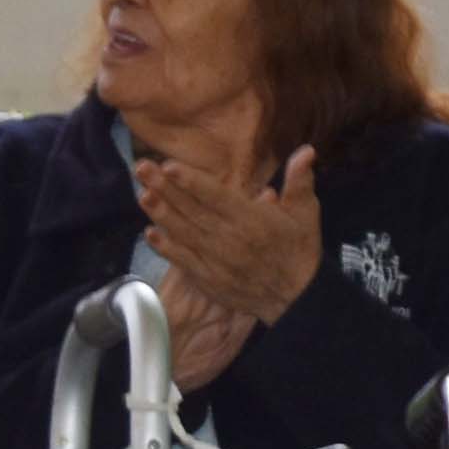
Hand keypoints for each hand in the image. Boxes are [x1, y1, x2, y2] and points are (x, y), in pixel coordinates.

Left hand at [138, 141, 325, 387]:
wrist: (296, 298)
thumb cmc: (299, 250)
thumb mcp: (306, 213)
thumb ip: (300, 181)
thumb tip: (306, 150)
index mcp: (251, 219)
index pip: (215, 196)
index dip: (190, 181)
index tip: (167, 166)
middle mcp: (229, 238)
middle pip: (192, 210)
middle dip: (165, 188)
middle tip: (141, 168)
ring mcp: (216, 260)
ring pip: (183, 233)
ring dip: (160, 213)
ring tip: (141, 194)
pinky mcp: (208, 278)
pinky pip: (183, 260)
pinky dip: (165, 247)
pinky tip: (149, 233)